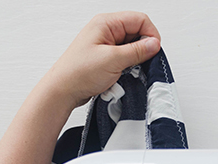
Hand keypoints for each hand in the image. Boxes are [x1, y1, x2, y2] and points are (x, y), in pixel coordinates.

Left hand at [41, 12, 160, 108]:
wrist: (63, 90)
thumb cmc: (78, 72)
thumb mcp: (113, 60)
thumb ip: (137, 51)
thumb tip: (154, 44)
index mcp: (106, 23)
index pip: (140, 19)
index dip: (151, 34)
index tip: (153, 51)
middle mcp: (106, 30)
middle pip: (137, 32)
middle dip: (142, 49)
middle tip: (139, 63)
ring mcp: (106, 44)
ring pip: (132, 47)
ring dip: (134, 60)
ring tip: (127, 70)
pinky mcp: (106, 57)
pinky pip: (125, 58)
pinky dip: (128, 67)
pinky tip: (122, 74)